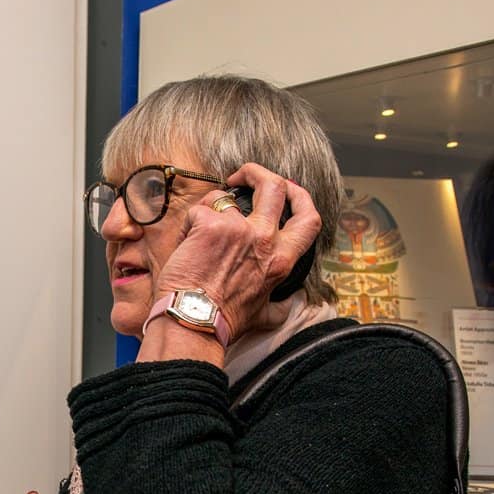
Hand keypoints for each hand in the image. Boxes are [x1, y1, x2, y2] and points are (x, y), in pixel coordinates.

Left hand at [151, 163, 321, 339]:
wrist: (192, 320)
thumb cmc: (223, 321)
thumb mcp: (262, 315)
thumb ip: (278, 306)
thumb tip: (289, 305)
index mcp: (281, 259)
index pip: (308, 218)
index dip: (301, 195)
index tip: (288, 188)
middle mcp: (265, 239)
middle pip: (275, 186)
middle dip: (257, 172)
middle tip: (240, 177)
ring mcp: (238, 229)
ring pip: (224, 196)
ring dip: (210, 207)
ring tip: (198, 229)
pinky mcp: (209, 225)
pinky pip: (198, 210)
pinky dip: (188, 224)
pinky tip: (185, 245)